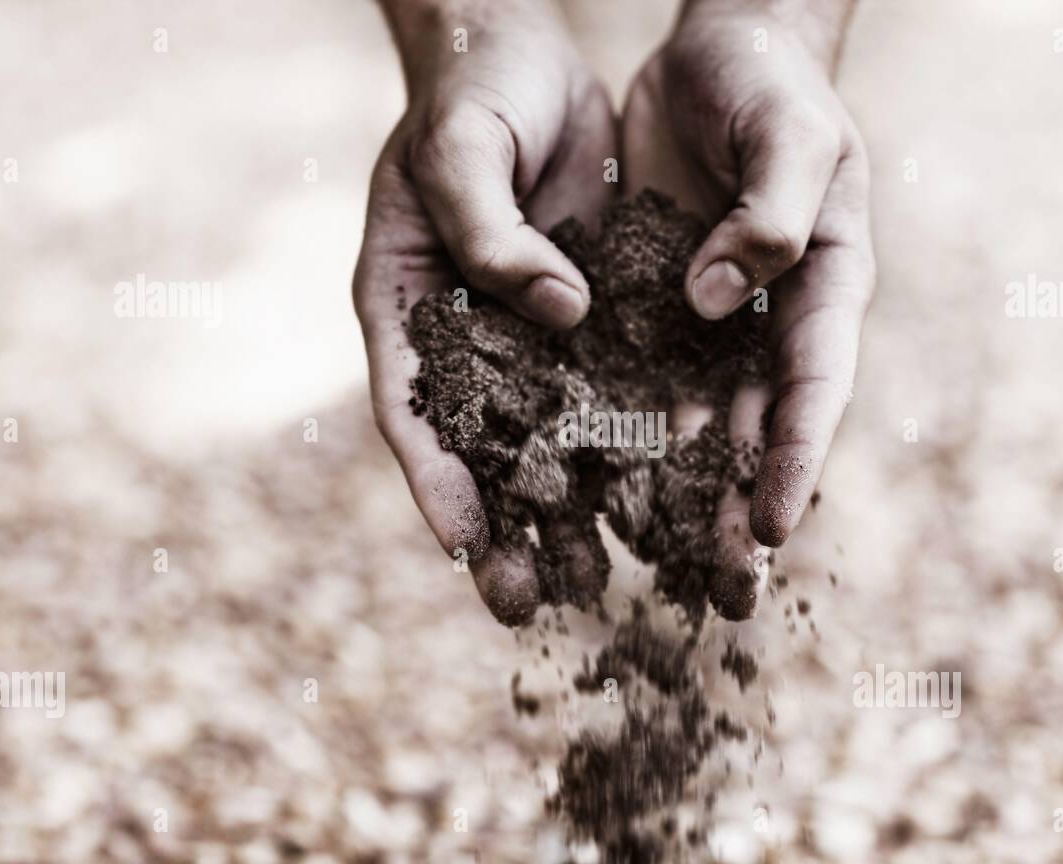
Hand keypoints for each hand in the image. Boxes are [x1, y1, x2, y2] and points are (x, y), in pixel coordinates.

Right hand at [353, 0, 615, 624]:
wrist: (524, 58)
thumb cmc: (472, 94)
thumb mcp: (463, 148)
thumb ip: (491, 233)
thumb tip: (563, 315)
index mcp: (406, 305)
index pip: (412, 409)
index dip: (433, 480)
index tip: (461, 547)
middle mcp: (465, 339)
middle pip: (477, 450)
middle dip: (500, 529)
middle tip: (520, 607)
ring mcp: (526, 338)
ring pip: (546, 441)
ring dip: (567, 514)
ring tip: (593, 586)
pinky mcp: (589, 323)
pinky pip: (609, 395)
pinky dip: (627, 451)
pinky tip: (656, 504)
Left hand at [623, 0, 875, 619]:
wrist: (719, 49)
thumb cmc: (771, 82)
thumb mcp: (789, 133)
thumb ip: (770, 216)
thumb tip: (715, 303)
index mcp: (825, 286)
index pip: (814, 388)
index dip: (797, 461)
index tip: (774, 531)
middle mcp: (769, 321)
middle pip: (756, 434)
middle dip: (740, 515)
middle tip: (724, 601)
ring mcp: (711, 322)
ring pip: (694, 427)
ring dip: (677, 501)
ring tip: (655, 575)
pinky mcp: (653, 308)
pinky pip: (634, 383)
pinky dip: (620, 440)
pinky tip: (593, 492)